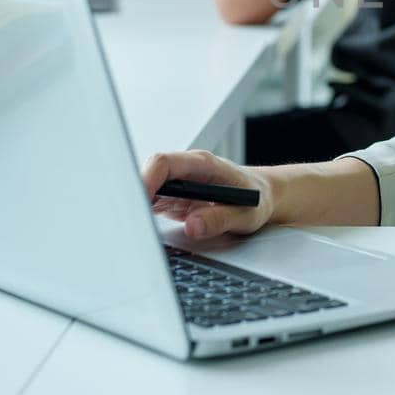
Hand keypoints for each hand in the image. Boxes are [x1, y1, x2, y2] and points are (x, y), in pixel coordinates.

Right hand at [143, 150, 273, 238]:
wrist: (263, 197)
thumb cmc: (256, 200)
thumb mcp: (247, 214)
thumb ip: (221, 219)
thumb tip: (193, 226)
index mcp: (202, 164)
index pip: (164, 163)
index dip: (146, 180)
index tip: (138, 202)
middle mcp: (185, 170)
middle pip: (148, 175)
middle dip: (134, 196)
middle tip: (132, 223)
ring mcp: (177, 183)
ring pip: (145, 189)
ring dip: (137, 207)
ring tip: (137, 230)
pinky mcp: (173, 198)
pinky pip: (150, 202)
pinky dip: (143, 215)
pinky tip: (142, 229)